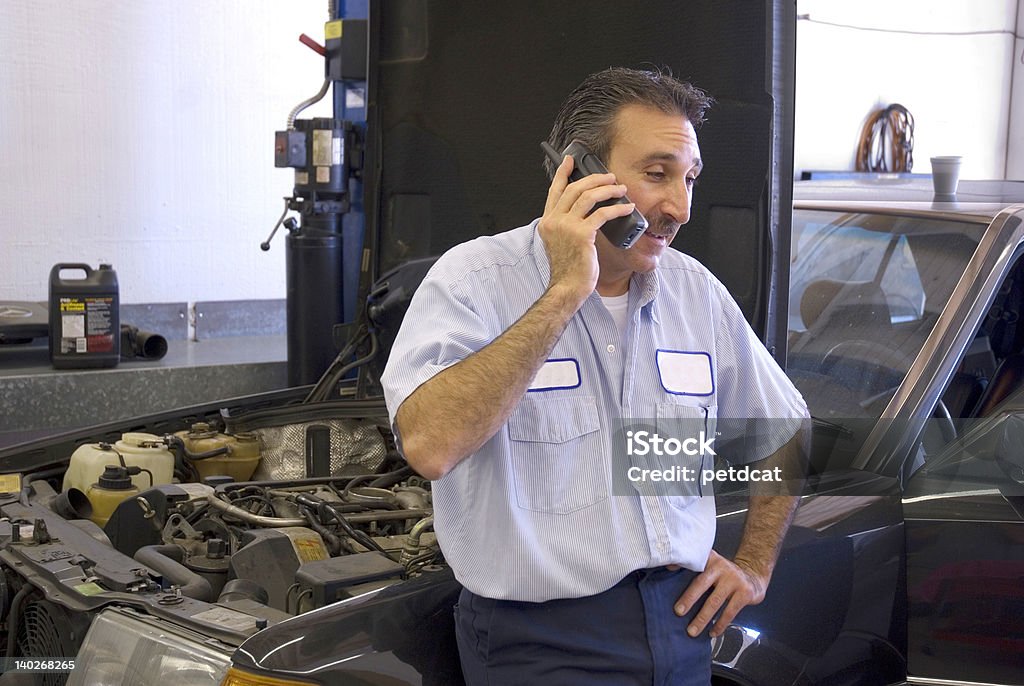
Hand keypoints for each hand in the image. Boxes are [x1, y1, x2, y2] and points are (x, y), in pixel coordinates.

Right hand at [538, 155, 634, 303]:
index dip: (562, 173)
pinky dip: (617, 208)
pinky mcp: (582, 235)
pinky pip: (603, 214)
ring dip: (608, 189)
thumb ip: (566, 224)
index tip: (570, 160)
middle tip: (609, 177)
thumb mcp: (561, 242)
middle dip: (594, 179)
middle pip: (574, 188)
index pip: (554, 191)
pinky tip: (627, 207)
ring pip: (588, 196)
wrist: (568, 288)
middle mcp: (554, 221)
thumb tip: (586, 207)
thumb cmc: (569, 269)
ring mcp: (566, 227)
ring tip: (620, 188)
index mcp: (547, 222)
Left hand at [673, 550, 768, 637]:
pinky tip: (712, 632)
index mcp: (711, 559)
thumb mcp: (711, 565)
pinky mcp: (745, 593)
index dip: (681, 565)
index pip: (694, 562)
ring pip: (715, 601)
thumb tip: (669, 567)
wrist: (753, 577)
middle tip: (678, 612)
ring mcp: (734, 580)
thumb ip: (694, 566)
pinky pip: (729, 612)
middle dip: (689, 599)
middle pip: (702, 583)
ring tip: (692, 630)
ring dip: (702, 618)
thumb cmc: (726, 575)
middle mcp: (722, 567)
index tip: (669, 570)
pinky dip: (720, 624)